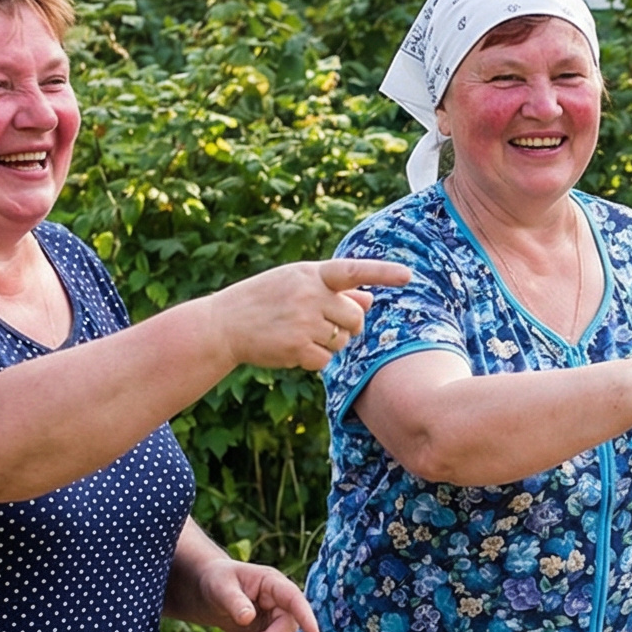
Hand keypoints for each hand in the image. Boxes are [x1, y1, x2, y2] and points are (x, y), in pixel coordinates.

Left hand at [190, 556, 317, 631]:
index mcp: (272, 583)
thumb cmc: (217, 581)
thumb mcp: (220, 587)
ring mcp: (277, 621)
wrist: (211, 592)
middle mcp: (281, 603)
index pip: (294, 598)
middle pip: (288, 628)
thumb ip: (233, 601)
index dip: (306, 616)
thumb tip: (248, 618)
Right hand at [216, 257, 412, 372]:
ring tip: (299, 334)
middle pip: (355, 318)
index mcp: (312, 273)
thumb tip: (369, 300)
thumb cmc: (265, 300)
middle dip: (347, 327)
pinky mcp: (296, 347)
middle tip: (322, 325)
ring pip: (342, 341)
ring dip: (329, 344)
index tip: (408, 276)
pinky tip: (293, 349)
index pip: (353, 271)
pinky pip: (326, 360)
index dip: (382, 273)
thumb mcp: (296, 283)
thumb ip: (334, 290)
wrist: (223, 324)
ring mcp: (303, 321)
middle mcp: (310, 294)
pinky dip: (315, 360)